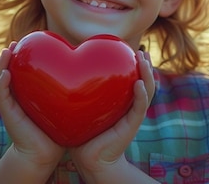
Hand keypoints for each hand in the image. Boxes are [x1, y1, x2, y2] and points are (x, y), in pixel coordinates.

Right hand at [0, 42, 64, 168]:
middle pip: (10, 69)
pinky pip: (2, 94)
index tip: (33, 40)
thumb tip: (90, 71)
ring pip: (2, 78)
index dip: (26, 55)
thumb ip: (70, 89)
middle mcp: (17, 94)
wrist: (42, 155)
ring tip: (9, 50)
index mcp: (29, 91)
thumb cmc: (57, 131)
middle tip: (19, 41)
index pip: (24, 69)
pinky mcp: (7, 112)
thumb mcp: (64, 105)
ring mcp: (10, 102)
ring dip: (3, 63)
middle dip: (12, 54)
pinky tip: (7, 73)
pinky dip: (2, 83)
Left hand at [68, 50, 155, 180]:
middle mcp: (129, 105)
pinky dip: (141, 95)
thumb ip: (78, 89)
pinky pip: (139, 107)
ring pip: (146, 90)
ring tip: (143, 59)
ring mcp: (132, 114)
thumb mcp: (81, 106)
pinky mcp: (132, 125)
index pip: (130, 77)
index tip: (128, 47)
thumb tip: (62, 68)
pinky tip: (138, 83)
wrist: (89, 159)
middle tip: (140, 50)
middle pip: (143, 80)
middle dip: (144, 64)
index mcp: (119, 100)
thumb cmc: (81, 133)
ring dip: (147, 74)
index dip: (132, 63)